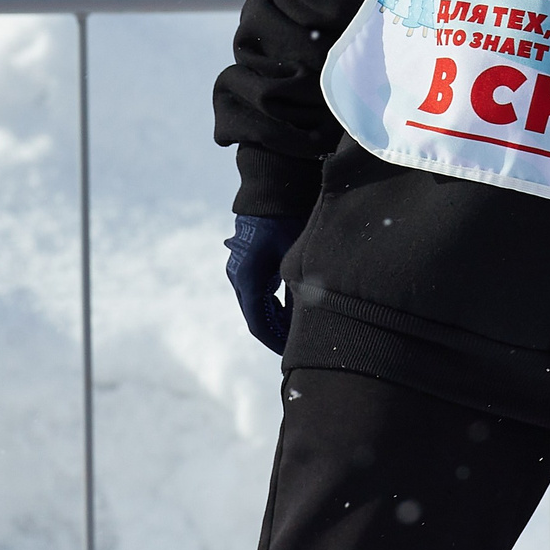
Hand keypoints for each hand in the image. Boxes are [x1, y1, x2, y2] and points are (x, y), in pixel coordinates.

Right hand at [224, 212, 307, 351]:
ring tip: (299, 332)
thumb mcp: (294, 258)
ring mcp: (240, 272)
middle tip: (300, 346)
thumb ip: (299, 288)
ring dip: (276, 321)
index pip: (258, 323)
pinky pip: (259, 294)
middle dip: (277, 334)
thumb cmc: (284, 223)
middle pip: (257, 318)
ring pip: (257, 307)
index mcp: (248, 279)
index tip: (292, 354)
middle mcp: (239, 278)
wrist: (269, 195)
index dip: (275, 342)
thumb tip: (310, 318)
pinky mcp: (247, 266)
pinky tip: (292, 312)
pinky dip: (274, 306)